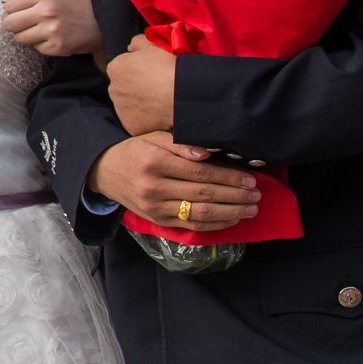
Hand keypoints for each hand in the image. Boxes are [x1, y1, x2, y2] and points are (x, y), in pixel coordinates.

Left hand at [1, 0, 99, 56]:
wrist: (101, 21)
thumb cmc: (73, 4)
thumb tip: (4, 3)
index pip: (8, 6)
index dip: (13, 11)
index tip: (20, 13)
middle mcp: (46, 11)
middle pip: (9, 24)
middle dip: (15, 25)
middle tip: (27, 24)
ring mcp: (52, 30)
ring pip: (20, 38)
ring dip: (28, 36)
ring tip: (43, 30)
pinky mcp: (57, 47)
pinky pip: (36, 48)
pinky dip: (42, 45)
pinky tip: (54, 38)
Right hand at [88, 131, 258, 229]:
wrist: (105, 172)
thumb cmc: (135, 151)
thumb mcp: (154, 137)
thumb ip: (181, 144)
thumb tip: (208, 153)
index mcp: (155, 162)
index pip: (200, 173)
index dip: (228, 177)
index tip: (249, 179)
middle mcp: (155, 187)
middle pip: (204, 194)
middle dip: (235, 196)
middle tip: (257, 196)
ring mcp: (156, 207)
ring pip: (200, 213)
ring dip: (230, 213)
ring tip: (250, 209)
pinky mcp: (157, 221)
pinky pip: (191, 226)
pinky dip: (215, 225)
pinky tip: (232, 220)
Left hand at [106, 35, 176, 136]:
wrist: (181, 96)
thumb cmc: (167, 67)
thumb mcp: (152, 44)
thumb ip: (136, 42)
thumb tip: (130, 48)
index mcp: (114, 68)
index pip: (123, 67)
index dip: (138, 68)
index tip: (152, 71)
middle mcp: (112, 89)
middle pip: (124, 87)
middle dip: (136, 87)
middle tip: (157, 87)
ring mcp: (120, 109)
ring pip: (129, 105)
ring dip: (139, 103)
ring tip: (159, 101)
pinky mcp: (130, 126)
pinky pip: (137, 121)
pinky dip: (145, 119)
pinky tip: (159, 115)